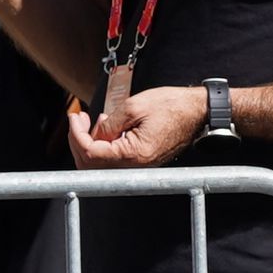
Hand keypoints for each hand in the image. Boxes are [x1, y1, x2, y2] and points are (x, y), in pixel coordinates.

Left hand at [68, 85, 208, 167]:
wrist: (197, 112)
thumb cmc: (172, 106)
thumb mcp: (133, 107)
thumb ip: (109, 124)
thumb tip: (92, 135)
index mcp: (134, 154)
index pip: (91, 153)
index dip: (77, 135)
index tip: (75, 117)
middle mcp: (136, 166)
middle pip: (91, 164)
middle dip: (79, 140)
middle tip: (79, 119)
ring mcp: (139, 165)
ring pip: (100, 164)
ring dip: (90, 142)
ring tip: (95, 120)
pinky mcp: (141, 160)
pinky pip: (113, 160)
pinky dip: (103, 145)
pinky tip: (107, 128)